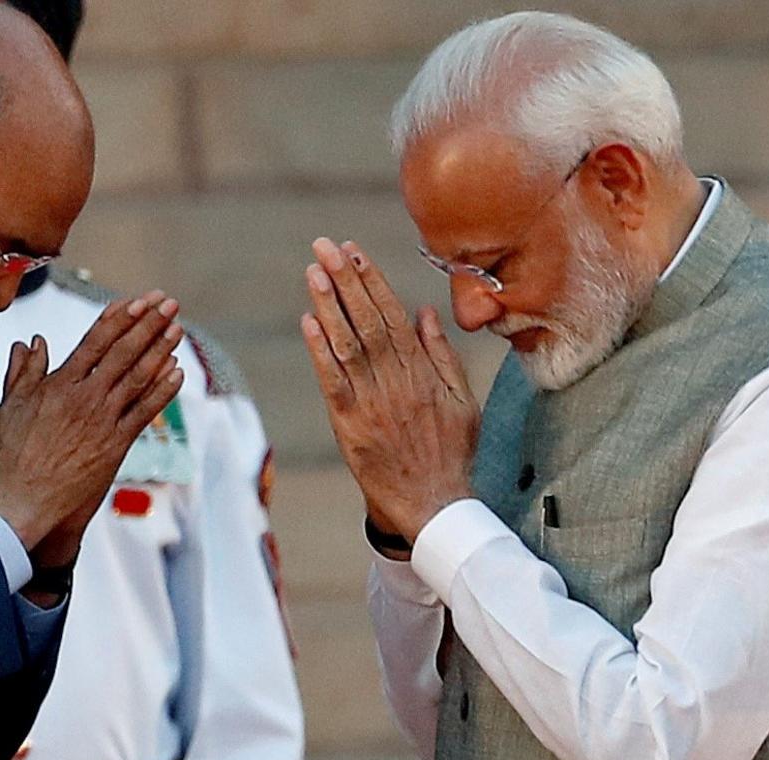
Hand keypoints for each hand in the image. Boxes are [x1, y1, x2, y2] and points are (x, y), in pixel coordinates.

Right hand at [0, 292, 185, 566]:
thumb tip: (32, 342)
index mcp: (59, 384)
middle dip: (149, 324)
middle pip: (124, 352)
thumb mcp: (9, 407)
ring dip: (161, 349)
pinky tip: (178, 372)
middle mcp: (85, 397)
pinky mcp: (116, 445)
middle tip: (169, 303)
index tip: (138, 299)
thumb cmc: (11, 457)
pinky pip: (145, 412)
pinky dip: (163, 391)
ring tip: (177, 327)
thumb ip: (23, 373)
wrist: (23, 502)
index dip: (120, 317)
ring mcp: (103, 420)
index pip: (95, 341)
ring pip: (139, 377)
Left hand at [301, 238, 479, 542]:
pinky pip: (334, 382)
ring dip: (329, 305)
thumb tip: (424, 312)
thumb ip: (441, 354)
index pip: (393, 315)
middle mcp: (397, 381)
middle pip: (368, 320)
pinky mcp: (352, 427)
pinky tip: (307, 322)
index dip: (372, 281)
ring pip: (349, 345)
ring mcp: (373, 403)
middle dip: (345, 279)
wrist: (437, 506)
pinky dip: (320, 352)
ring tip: (313, 271)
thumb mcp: (461, 400)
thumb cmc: (451, 453)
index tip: (355, 251)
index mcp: (423, 372)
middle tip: (324, 245)